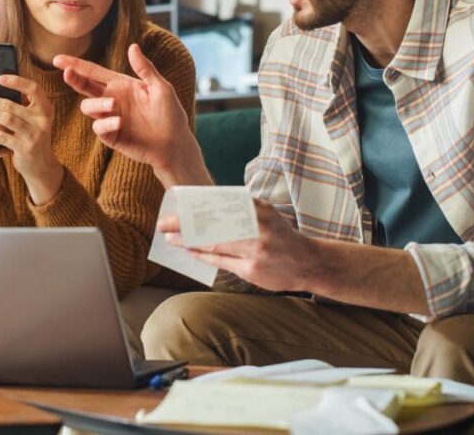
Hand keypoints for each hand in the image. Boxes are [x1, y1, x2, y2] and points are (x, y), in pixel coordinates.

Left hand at [0, 75, 64, 204]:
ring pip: (7, 119)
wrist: (41, 165)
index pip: (34, 89)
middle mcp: (43, 120)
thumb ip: (22, 106)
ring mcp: (35, 135)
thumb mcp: (32, 120)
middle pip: (12, 105)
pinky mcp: (26, 149)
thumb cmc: (30, 137)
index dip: (17, 81)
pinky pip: (4, 137)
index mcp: (45, 109)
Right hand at [53, 44, 206, 185]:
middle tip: (67, 74)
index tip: (58, 59)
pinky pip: (98, 127)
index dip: (76, 65)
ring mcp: (109, 118)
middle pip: (84, 87)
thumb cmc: (171, 114)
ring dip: (97, 104)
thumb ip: (145, 69)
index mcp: (121, 85)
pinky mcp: (110, 136)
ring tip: (114, 105)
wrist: (174, 144)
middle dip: (74, 79)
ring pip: (88, 107)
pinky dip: (106, 123)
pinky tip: (119, 122)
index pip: (94, 72)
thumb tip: (132, 46)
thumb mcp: (161, 88)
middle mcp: (111, 99)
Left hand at [159, 200, 315, 292]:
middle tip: (164, 223)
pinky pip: (221, 261)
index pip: (220, 205)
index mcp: (259, 210)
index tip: (177, 204)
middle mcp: (258, 228)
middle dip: (185, 224)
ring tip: (171, 238)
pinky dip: (202, 255)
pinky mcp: (252, 270)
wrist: (309, 263)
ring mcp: (255, 250)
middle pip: (214, 224)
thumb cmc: (280, 235)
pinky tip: (189, 252)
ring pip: (215, 243)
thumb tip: (205, 202)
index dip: (196, 205)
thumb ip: (240, 208)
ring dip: (189, 241)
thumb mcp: (266, 214)